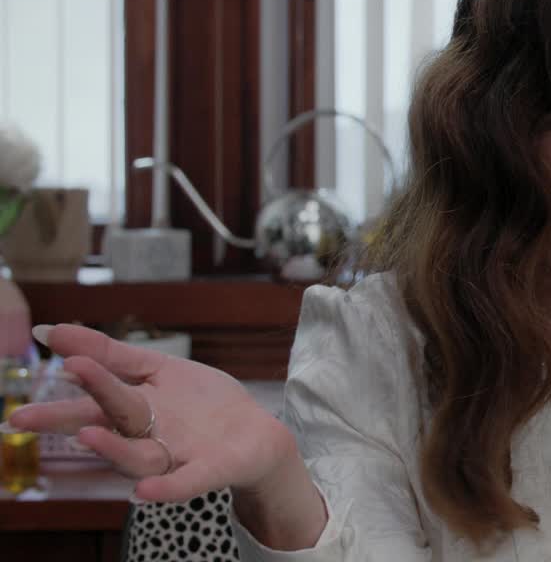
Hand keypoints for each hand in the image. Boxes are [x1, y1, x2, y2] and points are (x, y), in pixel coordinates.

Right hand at [6, 324, 297, 502]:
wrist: (255, 434)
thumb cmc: (200, 403)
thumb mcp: (158, 369)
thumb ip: (111, 353)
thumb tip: (50, 329)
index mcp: (133, 409)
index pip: (97, 396)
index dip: (77, 383)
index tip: (57, 364)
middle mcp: (146, 436)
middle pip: (106, 425)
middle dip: (66, 421)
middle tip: (24, 418)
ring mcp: (175, 456)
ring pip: (137, 456)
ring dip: (111, 449)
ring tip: (87, 435)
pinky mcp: (207, 471)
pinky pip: (184, 482)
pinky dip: (166, 487)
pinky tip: (144, 490)